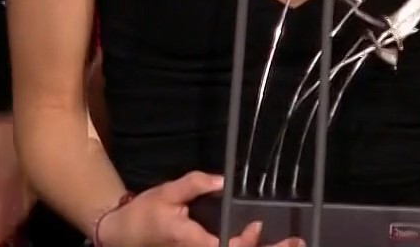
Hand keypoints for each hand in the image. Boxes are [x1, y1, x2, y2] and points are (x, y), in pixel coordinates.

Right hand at [95, 171, 303, 246]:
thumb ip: (195, 184)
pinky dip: (243, 246)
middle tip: (297, 242)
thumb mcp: (167, 193)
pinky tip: (255, 235)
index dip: (249, 243)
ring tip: (288, 242)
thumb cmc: (145, 214)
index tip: (265, 228)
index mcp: (195, 243)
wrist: (122, 235)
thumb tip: (223, 180)